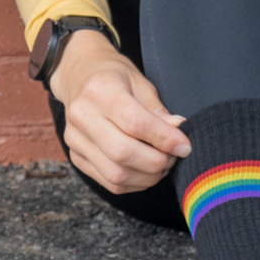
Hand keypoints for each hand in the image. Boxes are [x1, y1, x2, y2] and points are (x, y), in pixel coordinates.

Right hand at [49, 29, 191, 193]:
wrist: (79, 76)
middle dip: (157, 161)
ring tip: (162, 164)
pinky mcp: (77, 157)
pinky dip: (136, 183)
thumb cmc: (115, 78)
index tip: (184, 146)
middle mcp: (81, 115)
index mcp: (99, 90)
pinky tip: (147, 172)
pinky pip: (110, 182)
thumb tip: (178, 131)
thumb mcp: (140, 83)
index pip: (135, 123)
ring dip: (148, 176)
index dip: (164, 139)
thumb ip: (158, 110)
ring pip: (115, 174)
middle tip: (174, 157)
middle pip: (122, 152)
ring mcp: (75, 139)